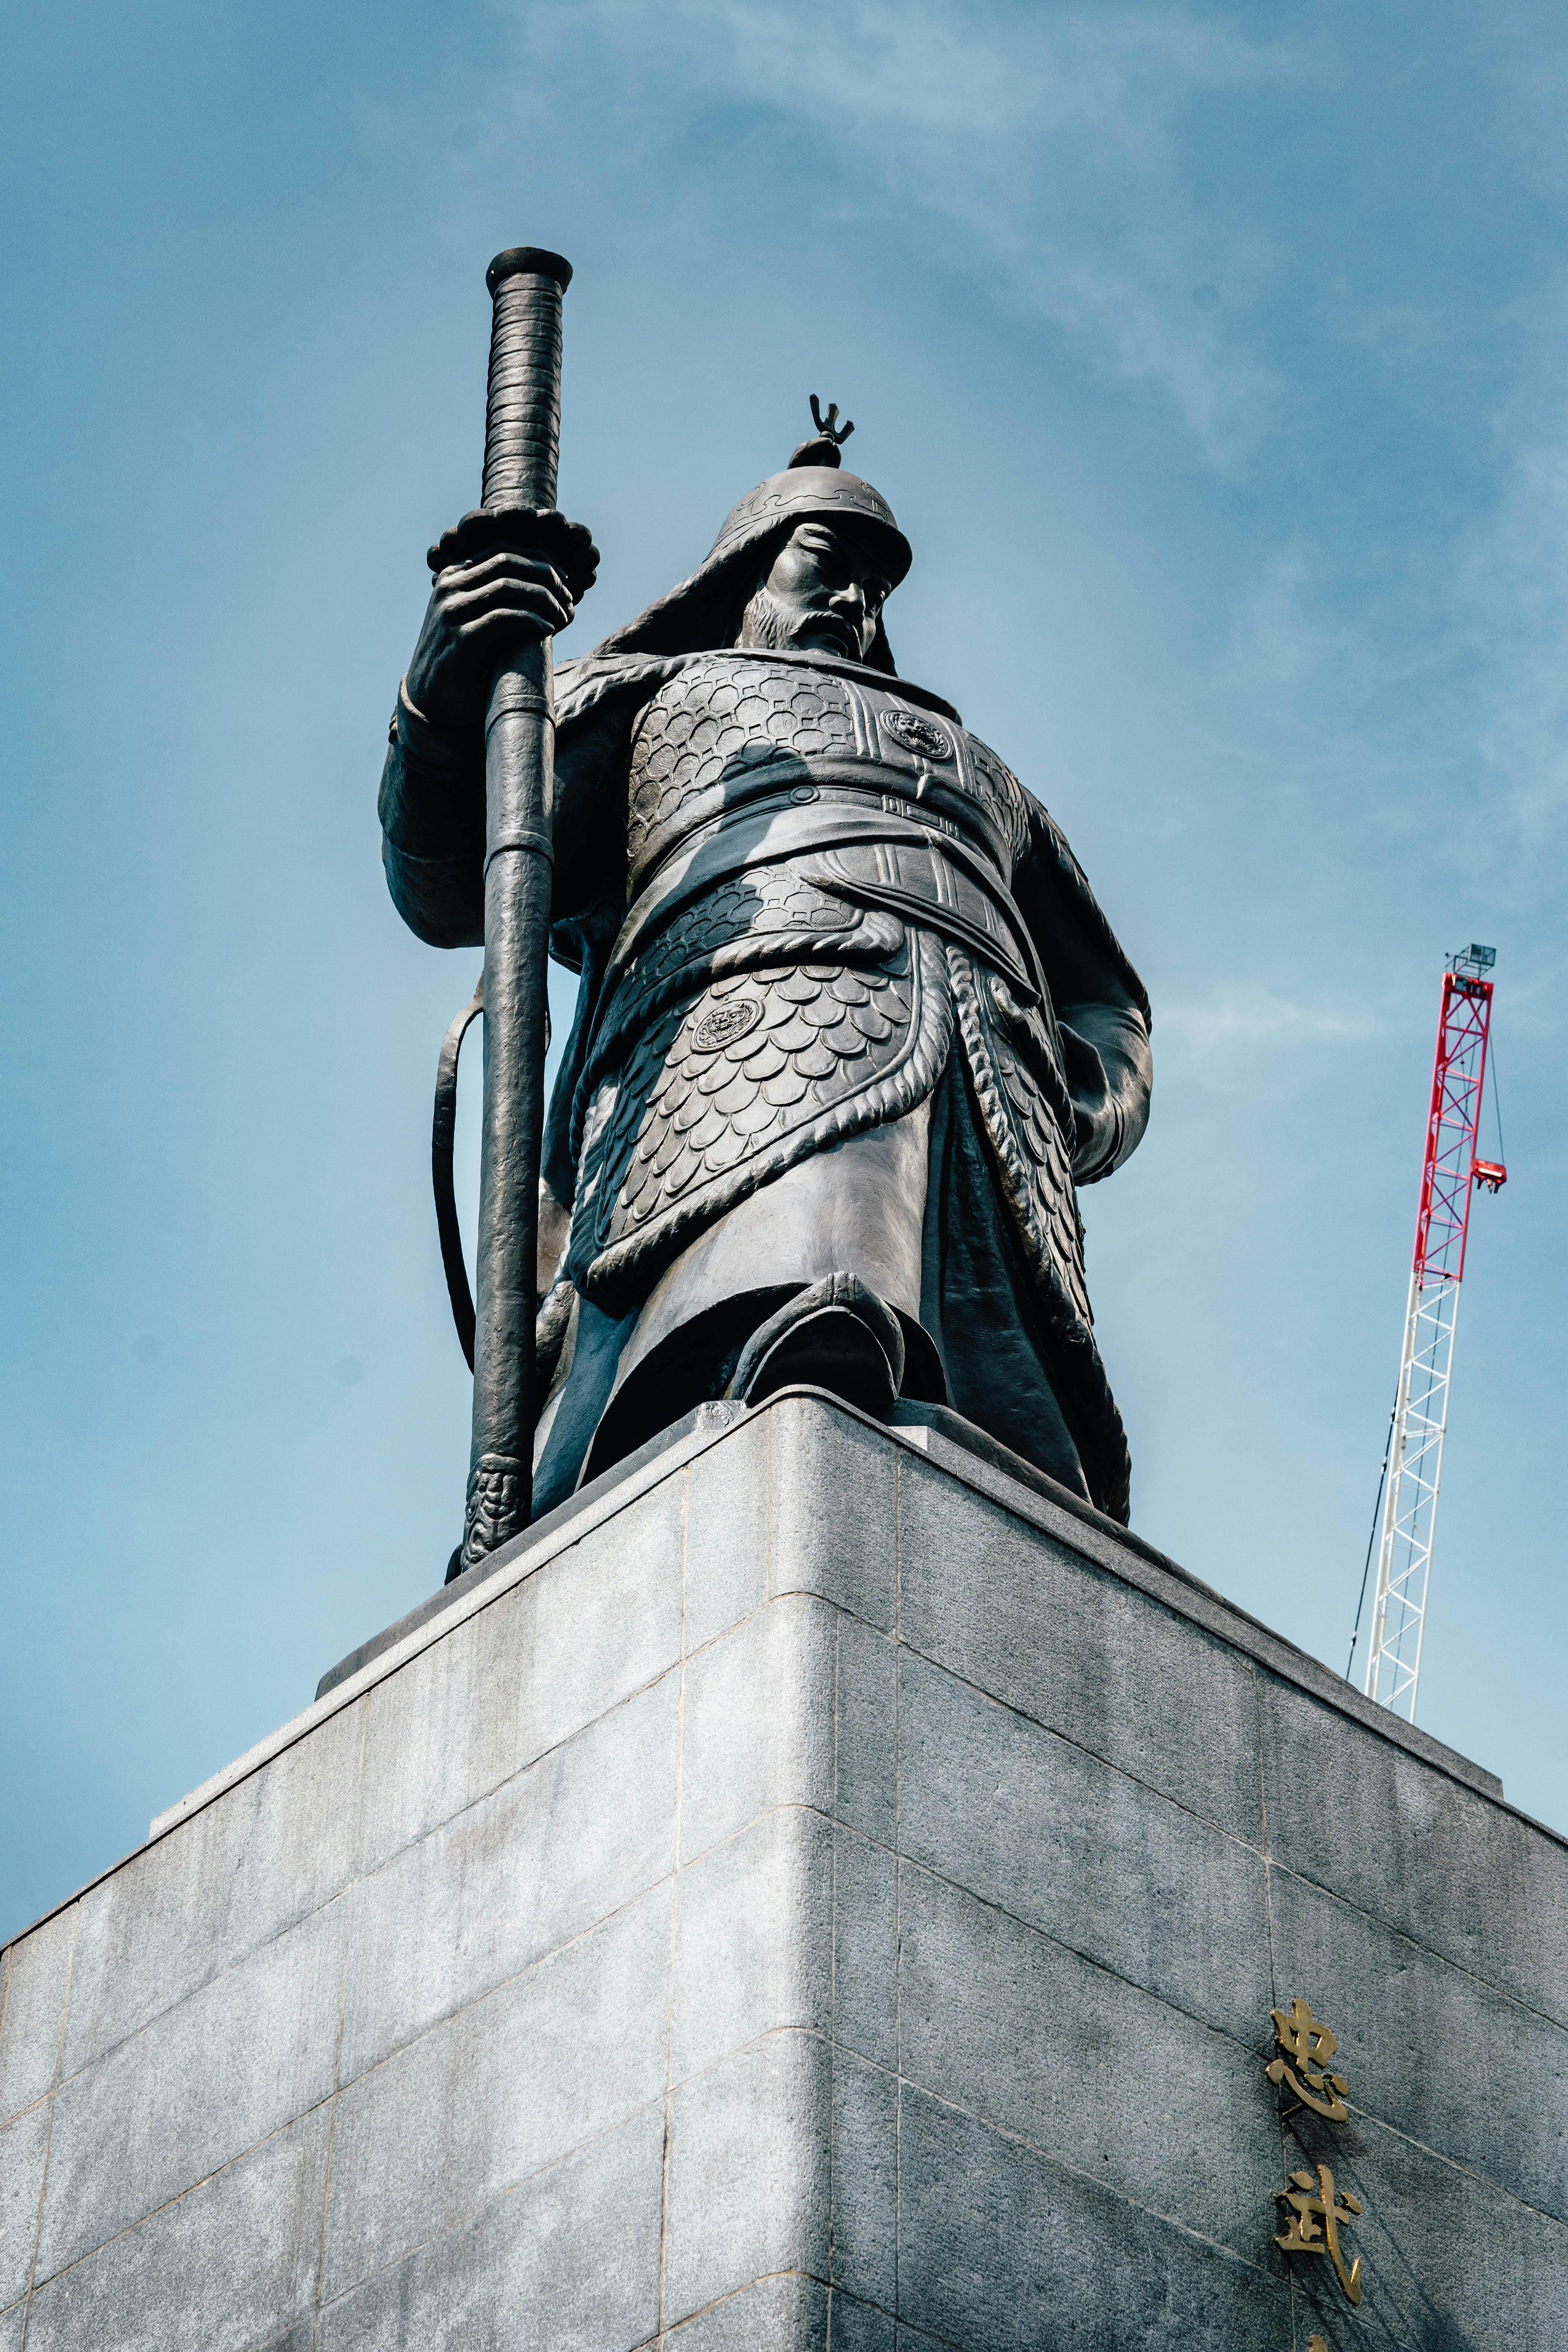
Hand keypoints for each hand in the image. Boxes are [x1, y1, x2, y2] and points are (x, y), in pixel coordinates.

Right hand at [405, 521, 575, 733]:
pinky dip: (532, 619)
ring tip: (564, 615)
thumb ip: (495, 596)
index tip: (564, 580)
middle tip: (569, 598)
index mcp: (453, 576)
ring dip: (544, 598)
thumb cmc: (463, 660)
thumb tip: (544, 580)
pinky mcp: (461, 637)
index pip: (502, 549)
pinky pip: (504, 616)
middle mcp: (450, 587)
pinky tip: (549, 629)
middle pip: (508, 561)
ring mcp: (452, 610)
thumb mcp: (475, 617)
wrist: (433, 700)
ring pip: (508, 584)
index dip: (538, 560)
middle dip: (545, 576)